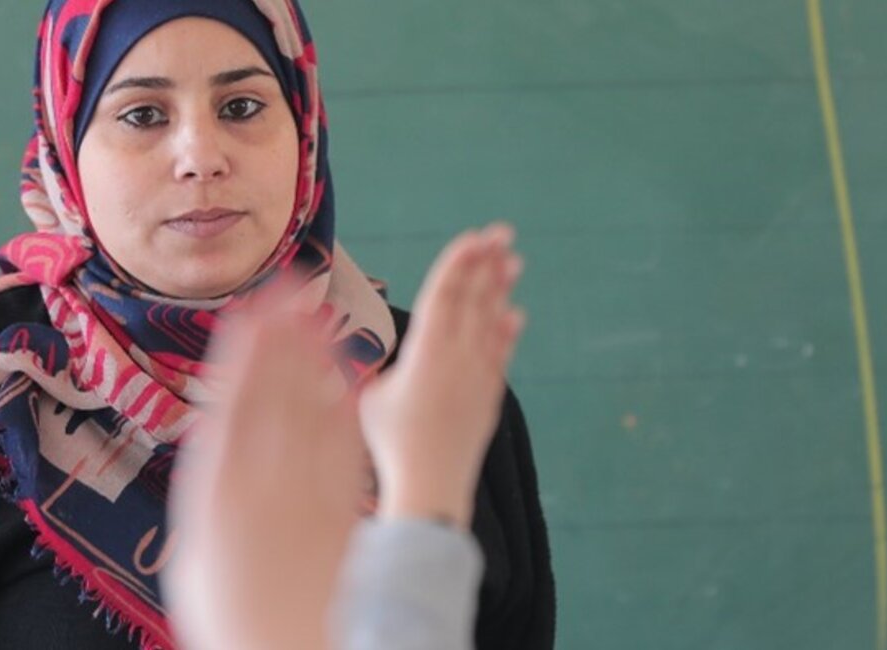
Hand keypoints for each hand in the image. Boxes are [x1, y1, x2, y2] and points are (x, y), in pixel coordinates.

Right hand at [167, 287, 363, 649]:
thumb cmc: (235, 612)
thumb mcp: (197, 550)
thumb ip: (211, 492)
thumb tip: (220, 439)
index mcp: (215, 491)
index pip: (234, 402)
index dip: (248, 351)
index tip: (255, 309)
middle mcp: (262, 484)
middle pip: (275, 396)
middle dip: (284, 339)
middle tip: (293, 287)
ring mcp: (305, 495)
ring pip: (312, 414)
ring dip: (318, 361)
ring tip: (323, 314)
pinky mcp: (339, 511)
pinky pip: (344, 450)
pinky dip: (346, 409)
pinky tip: (353, 377)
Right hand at [359, 223, 526, 528]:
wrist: (432, 480)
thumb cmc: (391, 440)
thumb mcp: (372, 396)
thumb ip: (379, 368)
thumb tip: (372, 355)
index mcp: (427, 348)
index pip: (445, 293)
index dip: (459, 262)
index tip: (474, 237)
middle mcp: (458, 355)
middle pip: (475, 299)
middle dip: (488, 263)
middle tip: (503, 233)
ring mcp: (478, 374)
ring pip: (491, 322)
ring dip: (500, 290)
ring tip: (514, 262)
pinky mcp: (488, 396)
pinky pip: (500, 355)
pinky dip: (506, 333)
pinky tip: (514, 316)